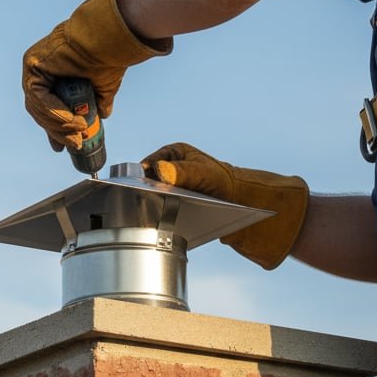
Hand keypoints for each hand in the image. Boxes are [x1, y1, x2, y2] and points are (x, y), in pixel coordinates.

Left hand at [22, 0, 171, 152]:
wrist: (108, 39)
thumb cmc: (107, 57)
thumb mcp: (102, 87)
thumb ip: (98, 101)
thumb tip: (103, 115)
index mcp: (52, 73)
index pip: (45, 107)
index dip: (53, 129)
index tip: (62, 147)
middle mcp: (39, 69)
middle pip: (39, 111)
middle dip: (56, 131)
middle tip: (74, 144)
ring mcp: (33, 66)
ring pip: (38, 107)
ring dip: (58, 124)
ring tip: (79, 131)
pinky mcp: (33, 64)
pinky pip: (39, 97)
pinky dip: (54, 112)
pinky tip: (71, 120)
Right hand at [142, 143, 308, 269]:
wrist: (241, 204)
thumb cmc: (226, 184)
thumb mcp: (205, 175)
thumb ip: (183, 172)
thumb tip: (159, 170)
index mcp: (172, 152)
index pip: (145, 165)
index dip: (137, 180)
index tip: (134, 193)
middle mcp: (168, 167)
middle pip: (145, 182)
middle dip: (142, 195)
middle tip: (142, 208)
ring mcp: (170, 185)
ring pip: (150, 196)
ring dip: (150, 207)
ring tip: (150, 217)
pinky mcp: (174, 200)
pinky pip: (160, 208)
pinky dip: (159, 215)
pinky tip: (160, 223)